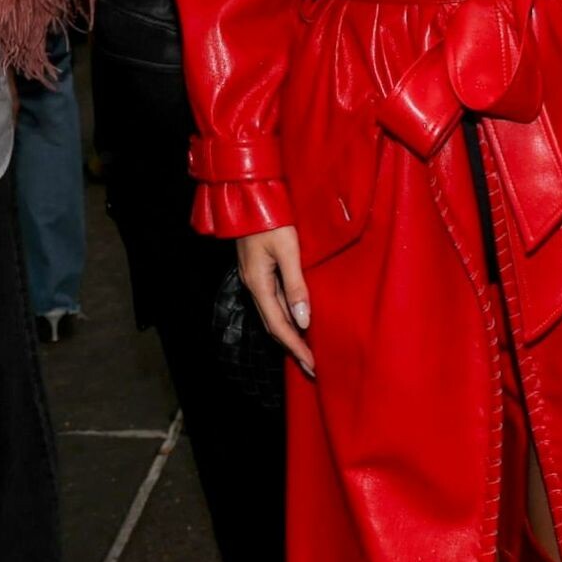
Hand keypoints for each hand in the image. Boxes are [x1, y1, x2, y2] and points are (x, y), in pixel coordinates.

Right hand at [236, 225, 313, 375]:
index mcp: (258, 284)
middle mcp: (253, 285)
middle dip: (292, 347)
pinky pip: (273, 301)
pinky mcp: (259, 269)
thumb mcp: (288, 250)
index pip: (278, 326)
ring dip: (289, 334)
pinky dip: (286, 316)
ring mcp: (255, 277)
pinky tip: (298, 319)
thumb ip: (296, 284)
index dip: (295, 347)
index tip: (312, 365)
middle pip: (273, 326)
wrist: (249, 195)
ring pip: (273, 315)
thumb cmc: (271, 218)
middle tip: (312, 366)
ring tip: (307, 350)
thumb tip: (303, 321)